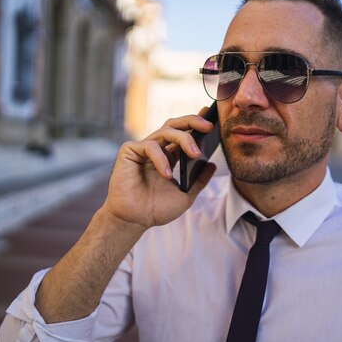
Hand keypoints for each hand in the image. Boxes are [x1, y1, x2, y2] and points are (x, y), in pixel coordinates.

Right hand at [101, 110, 216, 230]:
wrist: (134, 221)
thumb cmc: (155, 209)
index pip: (183, 134)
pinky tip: (167, 175)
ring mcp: (142, 148)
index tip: (213, 120)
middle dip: (192, 121)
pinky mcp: (129, 151)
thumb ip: (199, 180)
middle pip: (174, 125)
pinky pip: (150, 146)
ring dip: (184, 139)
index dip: (196, 124)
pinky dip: (162, 159)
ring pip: (166, 131)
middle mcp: (156, 149)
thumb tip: (213, 164)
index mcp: (168, 156)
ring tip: (196, 154)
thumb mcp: (185, 195)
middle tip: (209, 126)